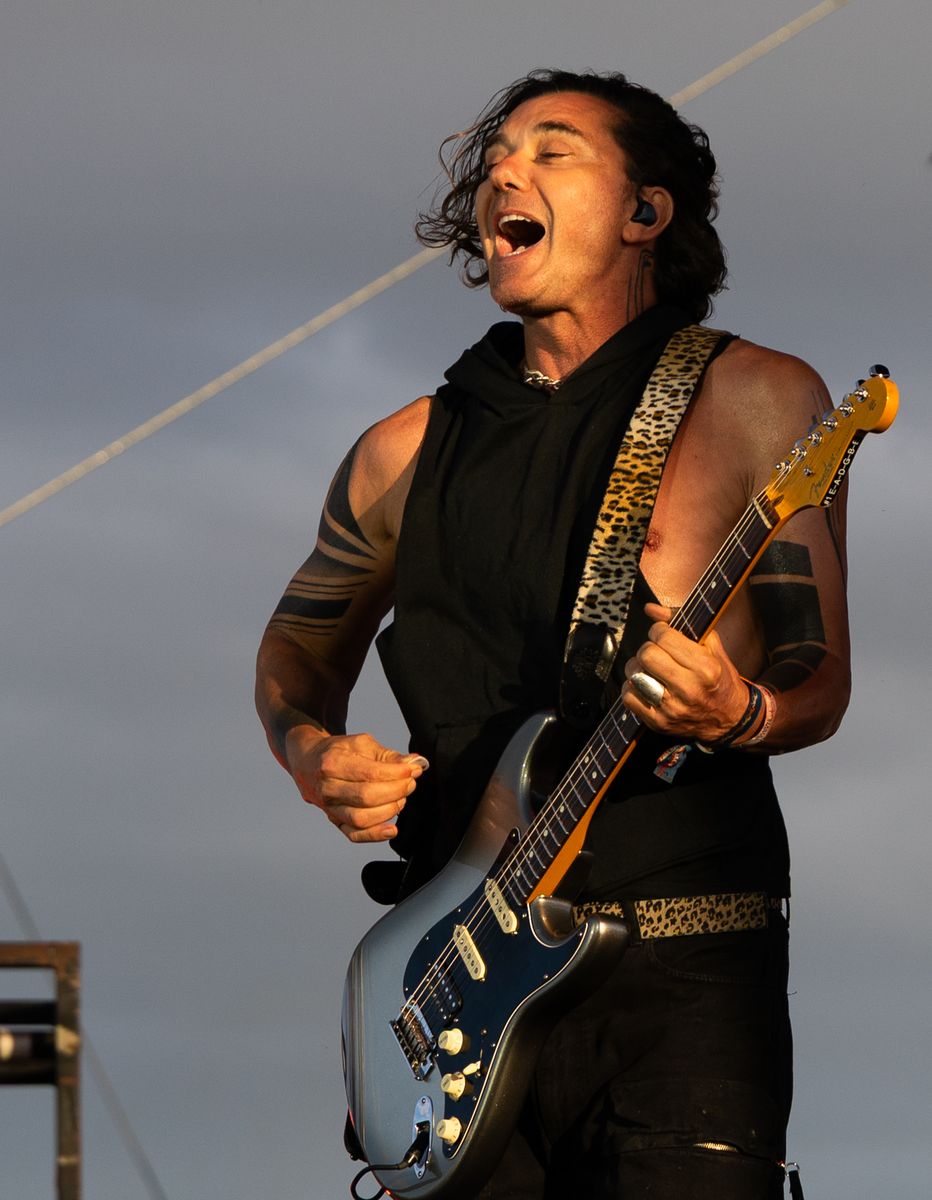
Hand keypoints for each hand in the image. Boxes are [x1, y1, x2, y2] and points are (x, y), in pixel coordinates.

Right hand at [284, 727, 427, 843]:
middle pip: (367, 797)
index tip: (413, 769)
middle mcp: (327, 788)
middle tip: (409, 782)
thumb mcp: (360, 744)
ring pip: (361, 818)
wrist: (308, 762)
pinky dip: (375, 835)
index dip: (397, 773)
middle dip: (396, 791)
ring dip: (389, 810)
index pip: (370, 773)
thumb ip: (388, 755)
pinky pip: (354, 834)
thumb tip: (413, 763)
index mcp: (332, 763)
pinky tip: (392, 829)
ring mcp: (329, 807)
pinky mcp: (334, 820)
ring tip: (401, 798)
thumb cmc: (337, 752)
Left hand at [621, 603, 748, 742]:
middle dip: (649, 648)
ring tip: (652, 669)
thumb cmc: (720, 679)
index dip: (659, 630)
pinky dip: (633, 688)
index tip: (663, 634)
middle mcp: (688, 689)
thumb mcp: (711, 648)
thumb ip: (682, 623)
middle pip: (646, 655)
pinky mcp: (659, 722)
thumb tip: (650, 608)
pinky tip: (646, 685)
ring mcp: (672, 708)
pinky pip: (629, 697)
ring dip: (639, 668)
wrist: (730, 720)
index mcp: (705, 667)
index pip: (663, 637)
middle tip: (657, 651)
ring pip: (634, 675)